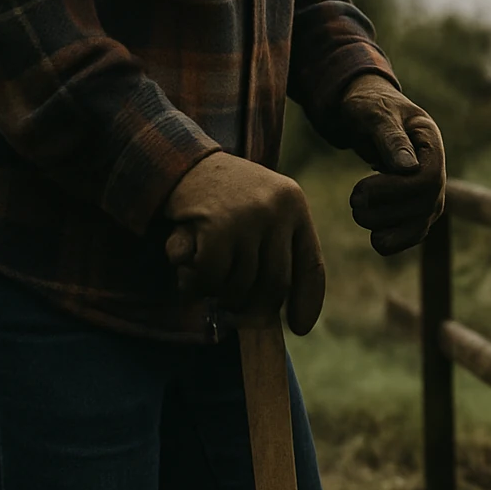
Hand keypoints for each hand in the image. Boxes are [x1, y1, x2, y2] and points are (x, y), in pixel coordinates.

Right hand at [162, 153, 325, 334]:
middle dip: (253, 305)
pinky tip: (186, 271)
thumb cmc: (223, 195)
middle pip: (275, 284)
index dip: (307, 302)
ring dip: (218, 292)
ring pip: (239, 285)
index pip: (311, 266)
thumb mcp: (262, 208)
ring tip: (205, 278)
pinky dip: (196, 285)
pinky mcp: (215, 227)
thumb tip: (273, 310)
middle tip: (234, 307)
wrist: (179, 161)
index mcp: (295, 207)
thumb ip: (274, 247)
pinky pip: (210, 278)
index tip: (300, 328)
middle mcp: (277, 211)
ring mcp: (247, 218)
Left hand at [339, 73, 446, 255]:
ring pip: (417, 227)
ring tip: (357, 210)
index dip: (395, 191)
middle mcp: (437, 174)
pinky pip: (410, 237)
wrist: (368, 117)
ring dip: (383, 227)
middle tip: (353, 200)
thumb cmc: (370, 108)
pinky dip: (391, 241)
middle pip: (423, 207)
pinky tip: (373, 233)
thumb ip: (390, 138)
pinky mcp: (416, 213)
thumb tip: (408, 169)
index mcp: (432, 145)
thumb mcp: (375, 113)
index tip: (361, 189)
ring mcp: (429, 196)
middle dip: (383, 210)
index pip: (427, 180)